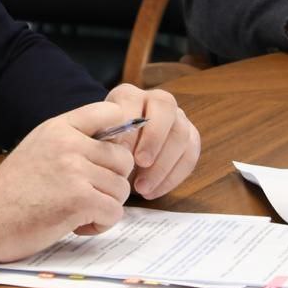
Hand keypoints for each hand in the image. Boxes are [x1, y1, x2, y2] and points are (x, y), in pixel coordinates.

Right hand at [0, 101, 134, 267]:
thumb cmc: (11, 190)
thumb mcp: (39, 147)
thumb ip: (71, 139)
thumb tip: (112, 142)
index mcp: (59, 127)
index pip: (109, 111)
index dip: (119, 135)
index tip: (106, 157)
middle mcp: (69, 143)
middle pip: (123, 158)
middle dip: (112, 181)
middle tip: (88, 194)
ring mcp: (75, 170)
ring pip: (121, 188)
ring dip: (105, 206)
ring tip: (78, 211)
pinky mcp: (79, 199)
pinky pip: (114, 212)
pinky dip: (100, 224)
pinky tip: (77, 224)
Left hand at [104, 84, 200, 199]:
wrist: (115, 158)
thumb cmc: (103, 148)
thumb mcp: (97, 142)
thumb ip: (104, 142)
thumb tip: (117, 151)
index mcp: (128, 96)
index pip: (134, 101)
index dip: (129, 127)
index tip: (121, 152)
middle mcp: (156, 100)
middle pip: (166, 107)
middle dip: (154, 137)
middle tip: (140, 163)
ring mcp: (177, 118)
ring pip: (181, 133)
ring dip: (163, 164)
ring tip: (142, 188)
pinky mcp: (190, 138)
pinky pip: (189, 155)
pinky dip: (172, 177)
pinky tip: (153, 191)